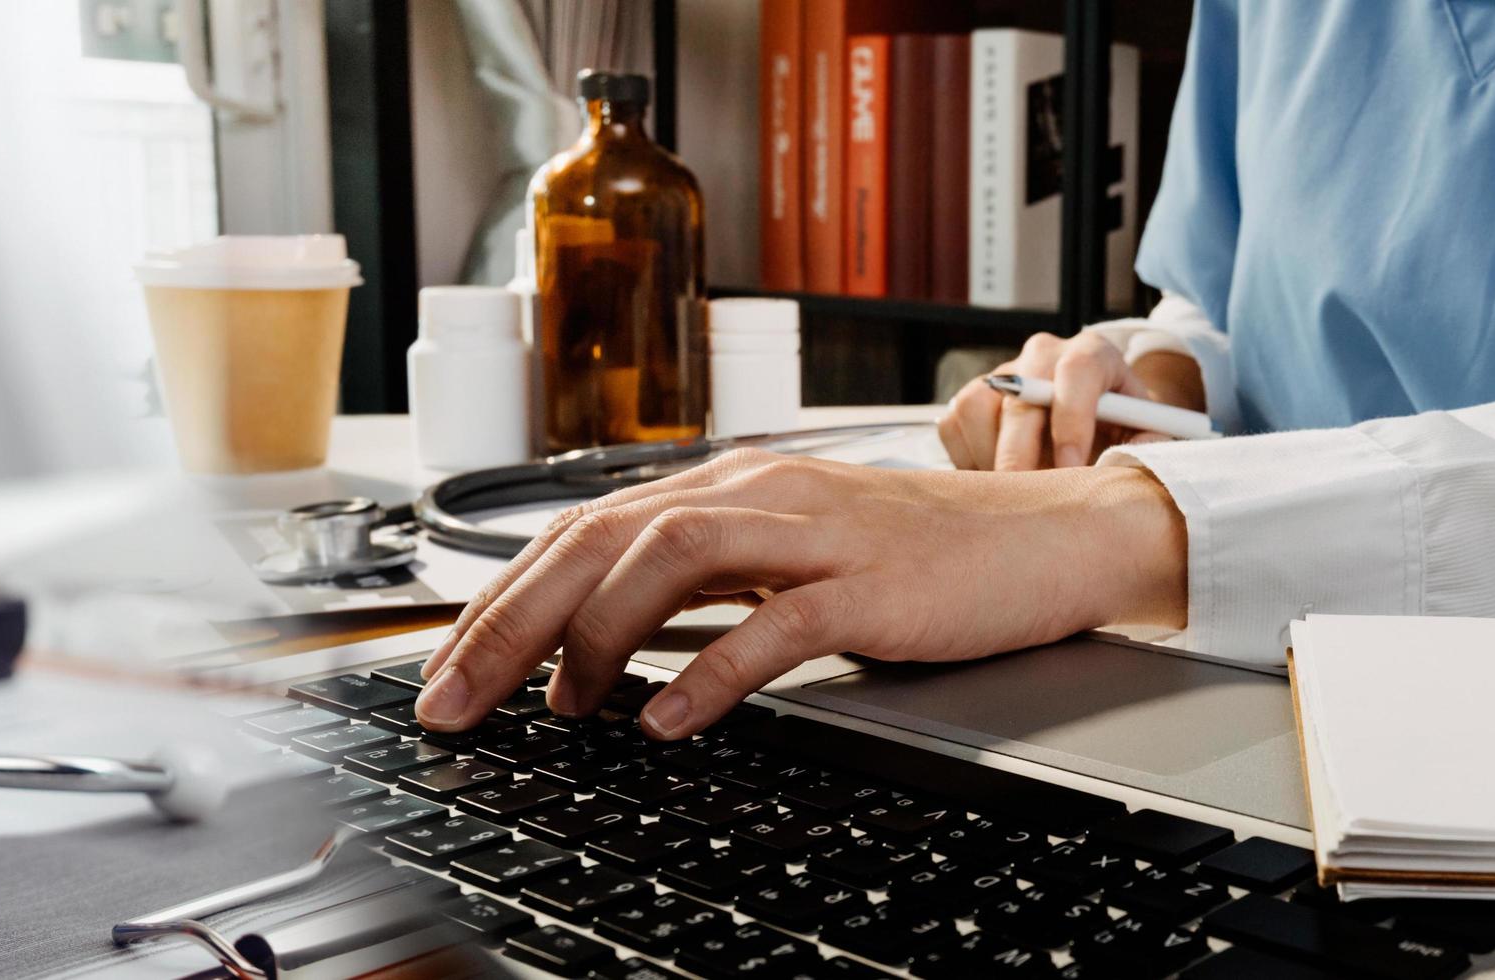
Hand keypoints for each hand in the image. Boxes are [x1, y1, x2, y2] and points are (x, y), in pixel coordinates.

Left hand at [413, 450, 1185, 739]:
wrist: (1048, 536)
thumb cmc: (917, 557)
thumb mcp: (783, 562)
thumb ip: (695, 590)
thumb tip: (592, 655)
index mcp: (724, 487)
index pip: (579, 531)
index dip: (500, 600)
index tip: (446, 672)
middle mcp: (754, 493)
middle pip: (600, 539)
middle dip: (511, 623)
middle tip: (455, 701)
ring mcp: (812, 532)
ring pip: (669, 557)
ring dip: (596, 636)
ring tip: (556, 707)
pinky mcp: (870, 582)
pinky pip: (776, 624)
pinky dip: (711, 674)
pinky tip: (666, 722)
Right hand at [939, 331, 1205, 470]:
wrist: (1094, 418)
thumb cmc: (1122, 428)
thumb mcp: (1148, 430)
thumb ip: (1152, 441)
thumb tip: (1139, 458)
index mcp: (1093, 354)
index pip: (1078, 372)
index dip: (1072, 421)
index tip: (1072, 469)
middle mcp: (1042, 356)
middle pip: (1019, 398)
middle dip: (1021, 455)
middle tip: (1027, 501)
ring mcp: (1002, 373)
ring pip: (977, 407)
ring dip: (990, 458)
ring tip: (1015, 492)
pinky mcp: (972, 395)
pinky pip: (954, 424)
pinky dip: (968, 459)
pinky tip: (996, 479)